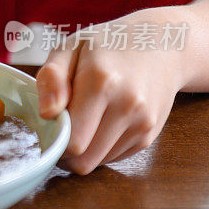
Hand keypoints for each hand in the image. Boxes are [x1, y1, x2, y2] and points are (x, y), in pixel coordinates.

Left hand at [35, 16, 185, 173]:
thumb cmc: (107, 46)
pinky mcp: (150, 136)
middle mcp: (128, 106)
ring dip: (84, 151)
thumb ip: (51, 77)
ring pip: (98, 163)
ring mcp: (143, 124)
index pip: (72, 141)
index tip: (49, 125)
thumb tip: (47, 113)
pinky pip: (114, 158)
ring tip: (82, 121)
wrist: (161, 45)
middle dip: (66, 151)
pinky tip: (100, 123)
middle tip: (61, 127)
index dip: (53, 140)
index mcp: (101, 82)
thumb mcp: (70, 48)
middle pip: (84, 160)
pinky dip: (101, 149)